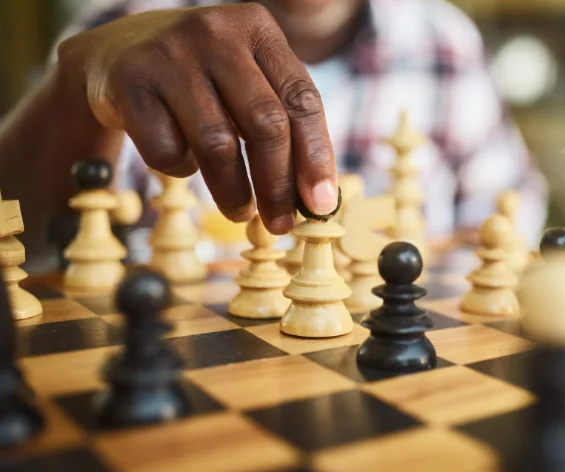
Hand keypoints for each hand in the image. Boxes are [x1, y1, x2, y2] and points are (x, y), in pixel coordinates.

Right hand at [57, 4, 337, 233]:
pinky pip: (168, 150)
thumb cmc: (203, 79)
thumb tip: (316, 199)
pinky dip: (181, 169)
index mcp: (258, 28)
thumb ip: (284, 123)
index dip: (316, 157)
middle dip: (278, 185)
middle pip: (265, 124)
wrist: (116, 53)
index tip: (321, 205)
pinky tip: (183, 159)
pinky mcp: (131, 82)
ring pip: (217, 144)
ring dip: (234, 191)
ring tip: (240, 211)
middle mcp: (217, 33)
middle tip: (280, 224)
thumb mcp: (248, 80)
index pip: (301, 99)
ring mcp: (170, 54)